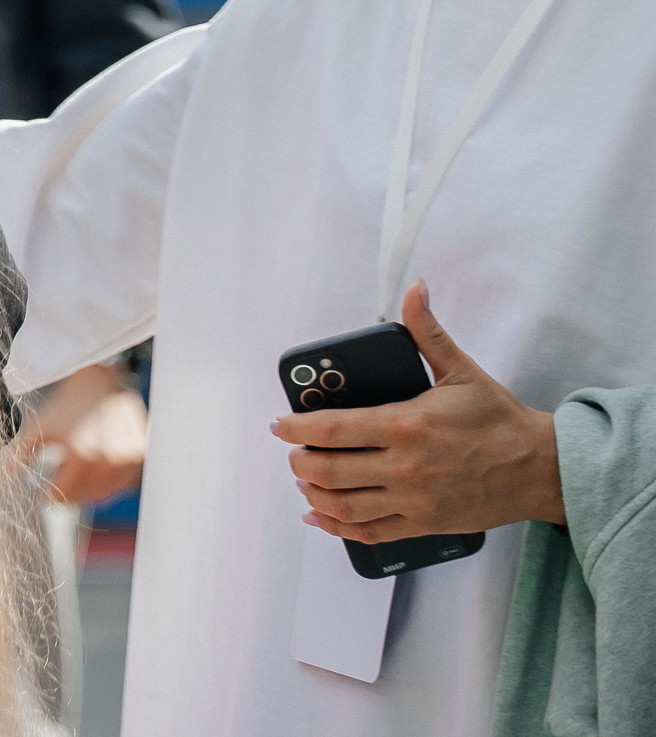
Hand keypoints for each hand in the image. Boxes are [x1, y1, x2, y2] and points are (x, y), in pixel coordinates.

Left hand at [20, 366, 148, 507]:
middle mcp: (108, 461)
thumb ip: (19, 454)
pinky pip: (123, 483)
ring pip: (106, 494)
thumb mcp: (39, 427)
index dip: (50, 495)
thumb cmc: (65, 404)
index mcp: (81, 456)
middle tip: (60, 486)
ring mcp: (127, 459)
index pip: (63, 495)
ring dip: (90, 492)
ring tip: (77, 477)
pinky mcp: (140, 455)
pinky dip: (110, 482)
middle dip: (69, 495)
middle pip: (85, 498)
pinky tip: (97, 470)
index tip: (44, 491)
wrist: (100, 379)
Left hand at [272, 279, 564, 541]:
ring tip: (305, 480)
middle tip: (293, 451)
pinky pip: (370, 533)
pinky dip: (338, 527)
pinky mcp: (424, 525)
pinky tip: (320, 516)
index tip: (279, 424)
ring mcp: (413, 500)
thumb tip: (414, 289)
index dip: (296, 428)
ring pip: (343, 506)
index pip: (332, 428)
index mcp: (405, 424)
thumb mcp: (461, 370)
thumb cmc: (499, 419)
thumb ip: (427, 332)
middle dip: (299, 461)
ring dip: (314, 493)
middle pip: (329, 470)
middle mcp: (404, 467)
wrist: (541, 469)